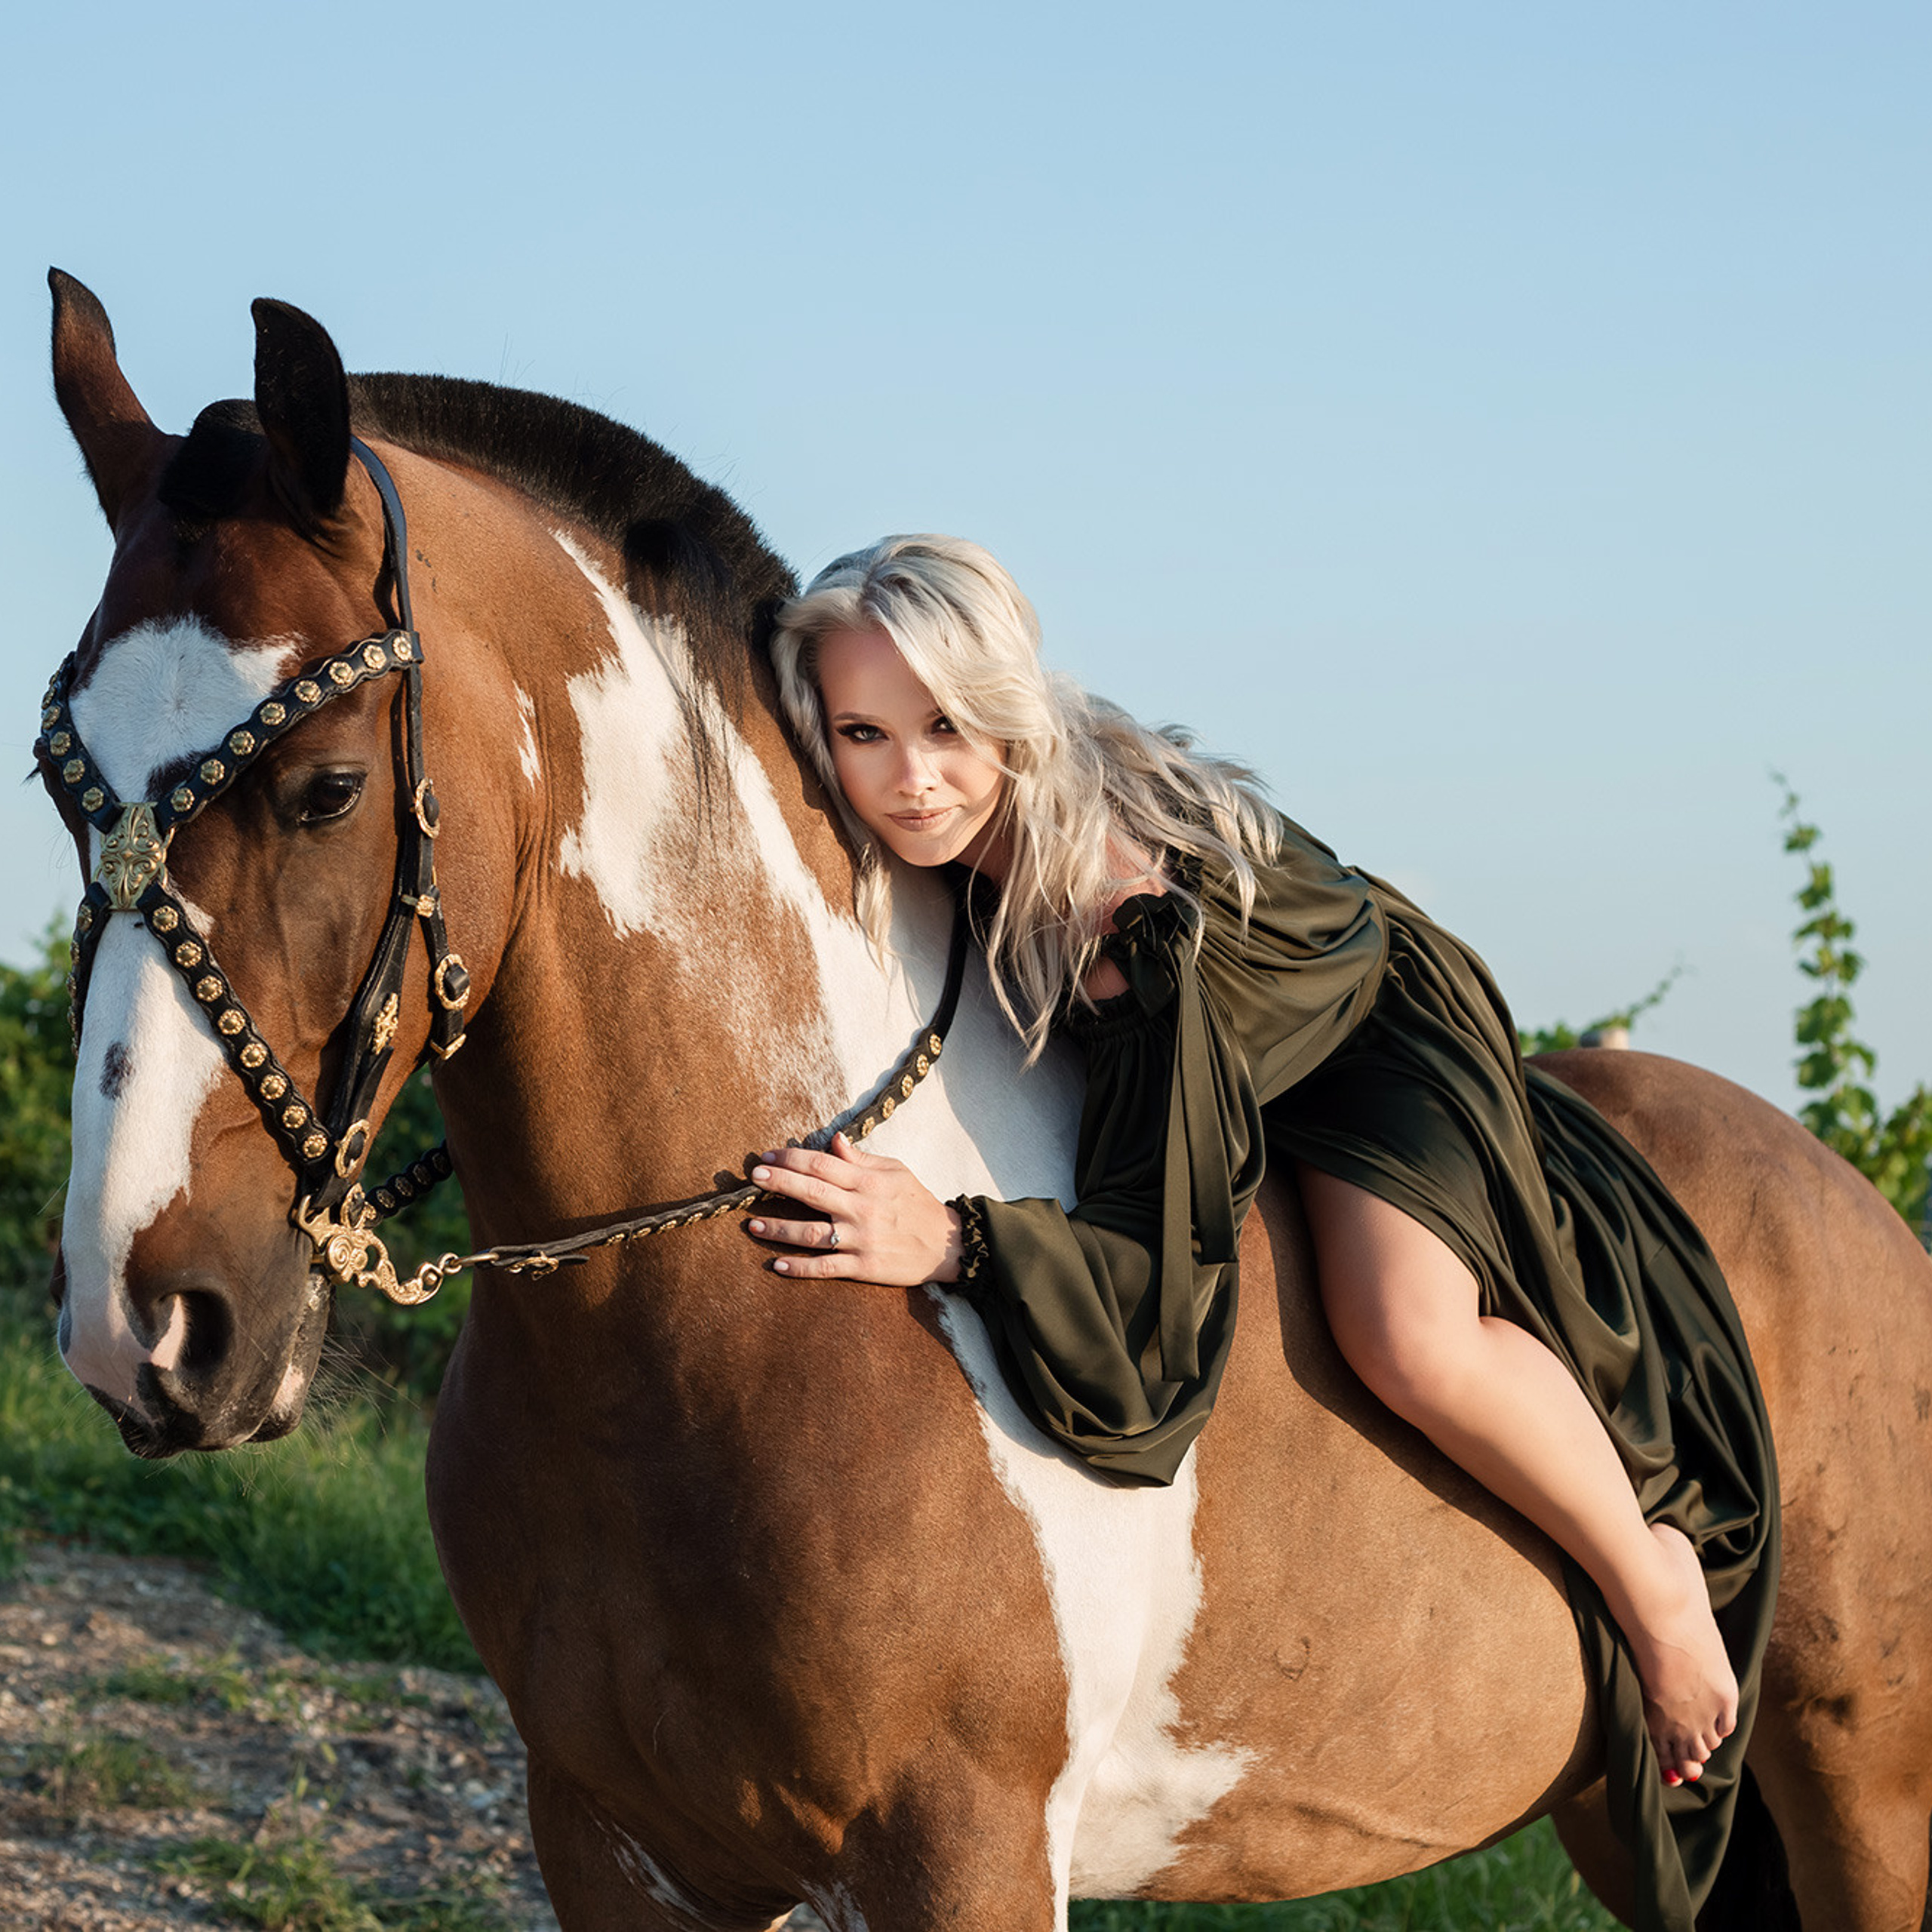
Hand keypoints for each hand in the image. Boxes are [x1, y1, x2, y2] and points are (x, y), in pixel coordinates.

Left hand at [745, 1132, 962, 1285]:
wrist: (949, 1245)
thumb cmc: (919, 1204)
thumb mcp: (896, 1172)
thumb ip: (861, 1159)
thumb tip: (834, 1140)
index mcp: (869, 1182)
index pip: (823, 1164)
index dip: (792, 1158)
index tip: (768, 1157)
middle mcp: (862, 1209)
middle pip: (811, 1193)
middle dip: (779, 1183)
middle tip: (753, 1178)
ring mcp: (861, 1239)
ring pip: (811, 1234)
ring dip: (779, 1229)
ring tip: (752, 1226)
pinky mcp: (864, 1267)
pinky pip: (826, 1268)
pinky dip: (799, 1268)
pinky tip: (777, 1265)